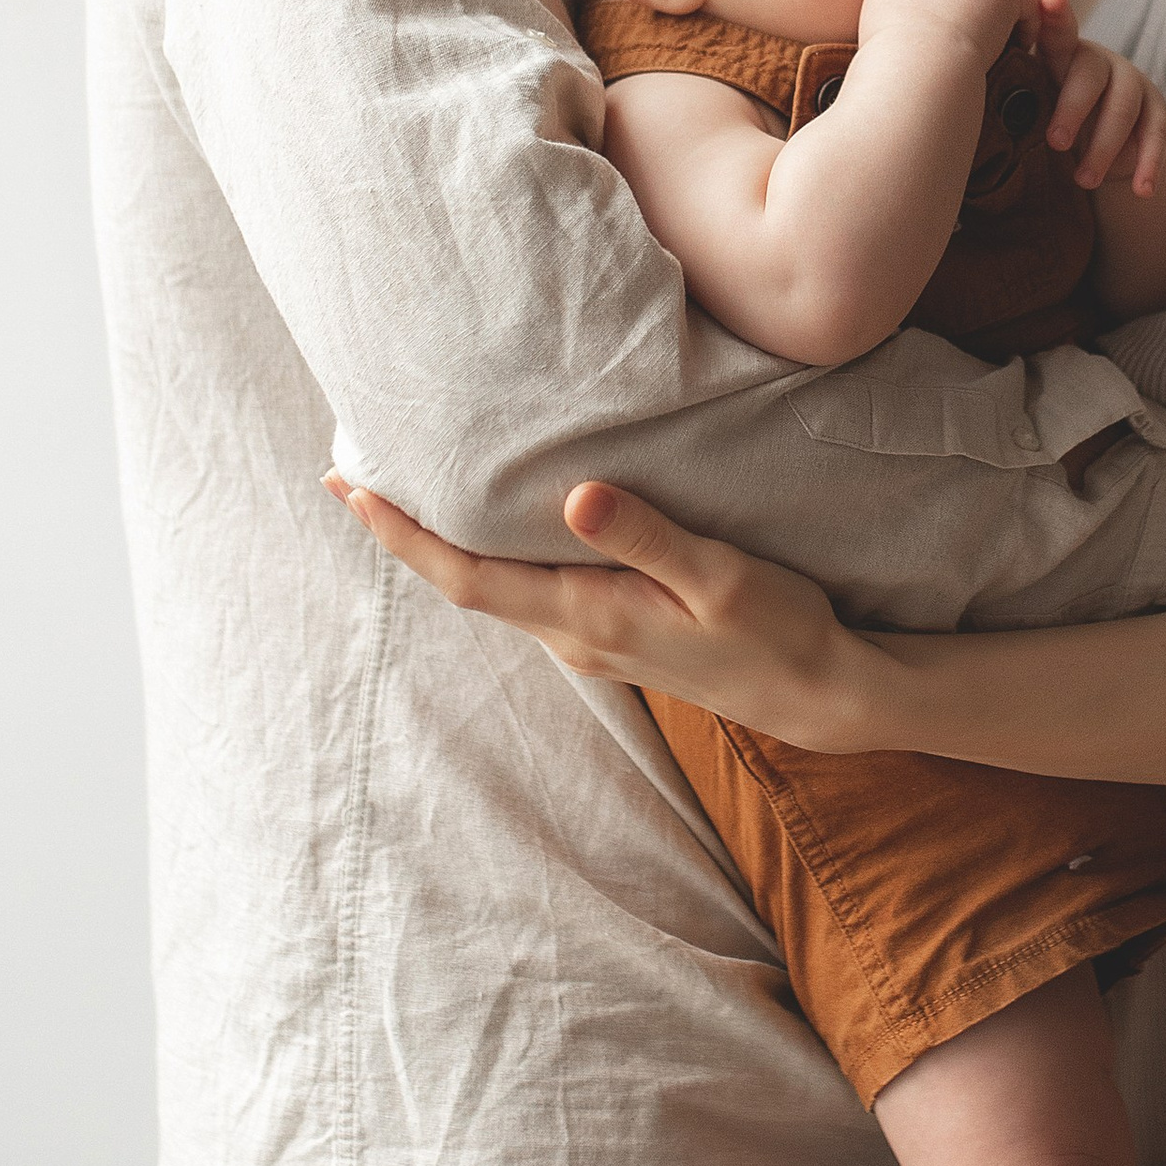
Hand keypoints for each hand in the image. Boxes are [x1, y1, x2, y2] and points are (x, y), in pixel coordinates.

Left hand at [325, 473, 869, 746]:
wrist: (815, 691)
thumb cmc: (775, 630)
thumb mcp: (719, 577)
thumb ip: (646, 537)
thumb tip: (576, 497)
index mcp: (585, 617)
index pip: (467, 576)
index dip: (403, 536)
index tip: (350, 491)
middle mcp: (572, 634)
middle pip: (463, 581)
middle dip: (403, 533)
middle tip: (349, 474)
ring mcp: (590, 639)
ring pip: (493, 586)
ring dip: (442, 543)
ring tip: (404, 489)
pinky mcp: (612, 631)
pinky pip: (528, 589)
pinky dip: (491, 552)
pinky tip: (495, 524)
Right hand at [856, 0, 1038, 68]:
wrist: (915, 64)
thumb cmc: (893, 66)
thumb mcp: (877, 34)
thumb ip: (897, 19)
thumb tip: (911, 32)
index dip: (948, 15)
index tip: (946, 48)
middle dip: (976, 15)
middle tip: (975, 53)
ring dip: (999, 24)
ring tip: (993, 58)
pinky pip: (1026, 4)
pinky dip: (1023, 31)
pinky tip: (1010, 56)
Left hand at [1031, 0, 1165, 195]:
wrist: (1098, 147)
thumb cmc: (1050, 120)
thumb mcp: (1032, 106)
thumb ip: (1015, 98)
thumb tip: (966, 109)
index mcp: (1062, 55)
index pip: (1059, 32)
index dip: (1056, 14)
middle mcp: (1099, 62)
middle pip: (1090, 77)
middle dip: (1072, 110)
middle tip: (1055, 144)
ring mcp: (1132, 83)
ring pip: (1124, 108)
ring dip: (1103, 148)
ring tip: (1083, 182)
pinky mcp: (1156, 109)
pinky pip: (1157, 134)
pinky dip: (1149, 164)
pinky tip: (1142, 190)